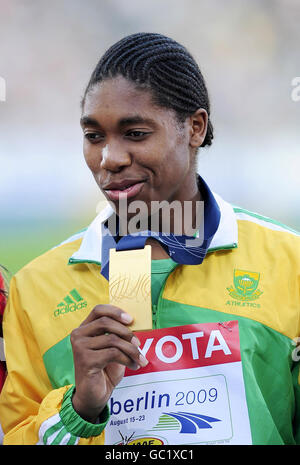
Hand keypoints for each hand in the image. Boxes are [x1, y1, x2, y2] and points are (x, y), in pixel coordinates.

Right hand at [70, 304, 147, 422]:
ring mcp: (80, 347)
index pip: (98, 310)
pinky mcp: (85, 360)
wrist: (94, 395)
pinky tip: (133, 366)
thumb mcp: (113, 348)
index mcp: (85, 328)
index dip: (115, 311)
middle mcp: (79, 335)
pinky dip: (127, 359)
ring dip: (131, 349)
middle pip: (106, 322)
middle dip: (126, 332)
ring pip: (112, 339)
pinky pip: (113, 353)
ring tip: (139, 358)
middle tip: (138, 342)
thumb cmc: (105, 369)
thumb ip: (118, 334)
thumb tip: (134, 323)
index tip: (131, 319)